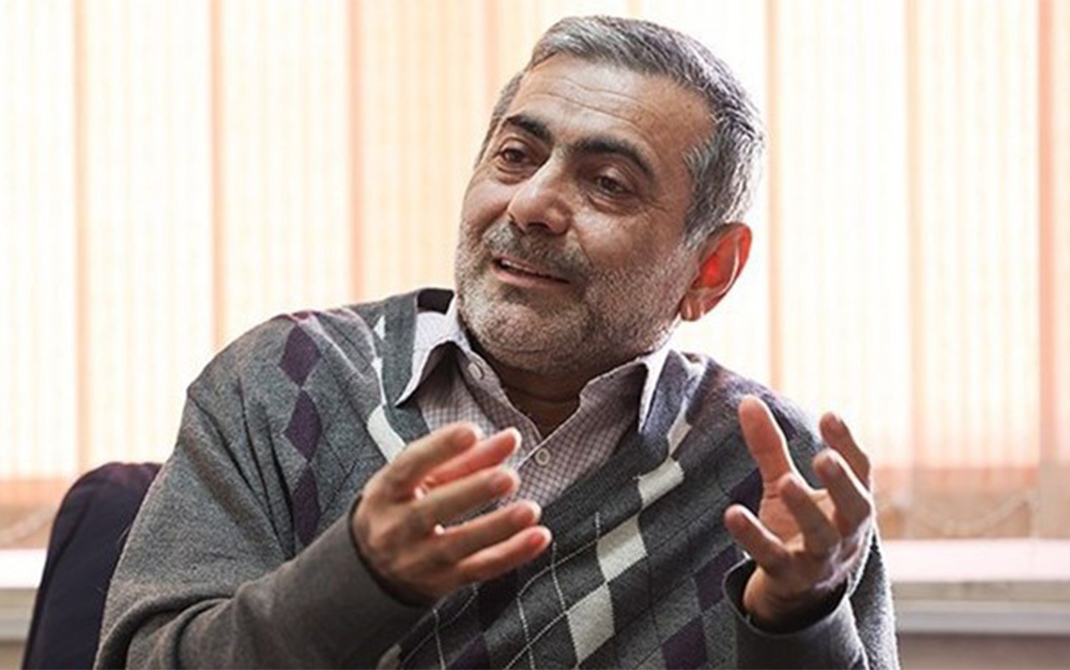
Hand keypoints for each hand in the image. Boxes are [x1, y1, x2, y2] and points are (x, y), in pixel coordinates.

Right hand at [352, 423, 551, 601]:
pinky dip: (512, 554)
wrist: (371, 570)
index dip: (440, 448)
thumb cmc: (399, 510)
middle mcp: (397, 528)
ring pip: (459, 545)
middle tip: (508, 476)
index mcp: (386, 492)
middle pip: (433, 509)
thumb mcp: (419, 479)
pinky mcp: (442, 582)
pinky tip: (537, 537)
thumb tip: (506, 440)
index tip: (471, 432)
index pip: (409, 466)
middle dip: (473, 490)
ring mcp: (418, 559)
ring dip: (498, 527)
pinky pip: (480, 569)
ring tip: (530, 509)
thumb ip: (463, 457)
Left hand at [724, 396, 873, 629]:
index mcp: (850, 504)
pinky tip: (733, 514)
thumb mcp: (784, 482)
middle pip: (855, 508)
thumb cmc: (798, 527)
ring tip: (786, 482)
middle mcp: (844, 532)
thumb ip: (770, 446)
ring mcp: (820, 558)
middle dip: (843, 483)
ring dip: (806, 509)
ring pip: (821, 536)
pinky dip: (754, 537)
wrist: (796, 591)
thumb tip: (748, 401)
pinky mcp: (790, 576)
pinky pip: (773, 557)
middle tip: (826, 458)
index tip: (830, 416)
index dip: (848, 445)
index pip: (861, 472)